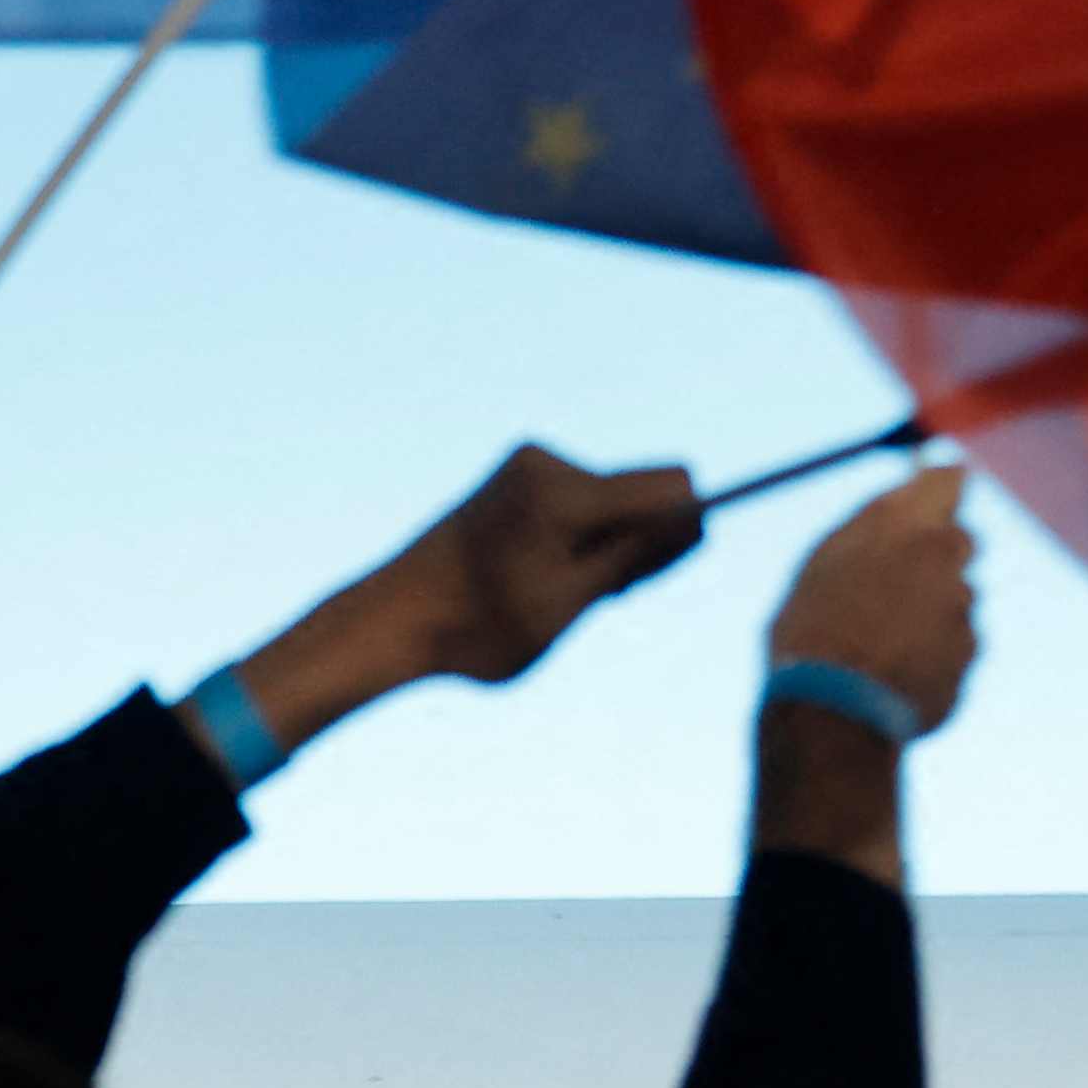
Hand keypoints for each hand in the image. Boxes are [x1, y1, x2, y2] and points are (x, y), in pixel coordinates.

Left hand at [212, 442, 704, 772]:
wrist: (390, 618)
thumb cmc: (478, 626)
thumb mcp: (569, 603)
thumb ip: (635, 556)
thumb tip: (697, 518)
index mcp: (564, 493)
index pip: (670, 482)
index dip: (686, 525)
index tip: (659, 574)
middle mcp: (548, 462)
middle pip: (642, 490)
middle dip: (639, 543)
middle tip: (591, 598)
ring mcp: (528, 464)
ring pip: (612, 500)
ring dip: (604, 546)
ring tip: (553, 592)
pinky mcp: (516, 475)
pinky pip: (581, 498)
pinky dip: (578, 537)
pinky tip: (540, 575)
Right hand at [767, 463, 977, 728]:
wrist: (833, 711)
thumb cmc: (814, 628)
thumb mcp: (827, 560)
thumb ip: (876, 521)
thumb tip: (915, 481)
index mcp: (903, 520)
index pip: (948, 479)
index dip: (942, 485)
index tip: (935, 490)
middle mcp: (942, 554)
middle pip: (960, 540)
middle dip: (937, 556)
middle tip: (894, 582)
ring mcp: (962, 606)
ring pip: (957, 596)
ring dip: (932, 610)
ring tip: (878, 642)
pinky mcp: (971, 653)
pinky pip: (957, 644)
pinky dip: (934, 653)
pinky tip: (894, 673)